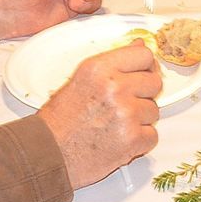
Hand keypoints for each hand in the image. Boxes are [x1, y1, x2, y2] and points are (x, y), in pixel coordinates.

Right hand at [38, 44, 161, 187]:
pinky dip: (139, 142)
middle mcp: (115, 87)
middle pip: (154, 83)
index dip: (146, 66)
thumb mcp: (81, 80)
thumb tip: (139, 45)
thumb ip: (113, 63)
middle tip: (125, 105)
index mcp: (99, 69)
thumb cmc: (58, 122)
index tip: (143, 74)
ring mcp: (126, 114)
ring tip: (115, 126)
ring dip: (140, 120)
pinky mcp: (132, 140)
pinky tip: (119, 141)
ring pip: (153, 111)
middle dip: (144, 95)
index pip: (144, 56)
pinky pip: (152, 136)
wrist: (46, 156)